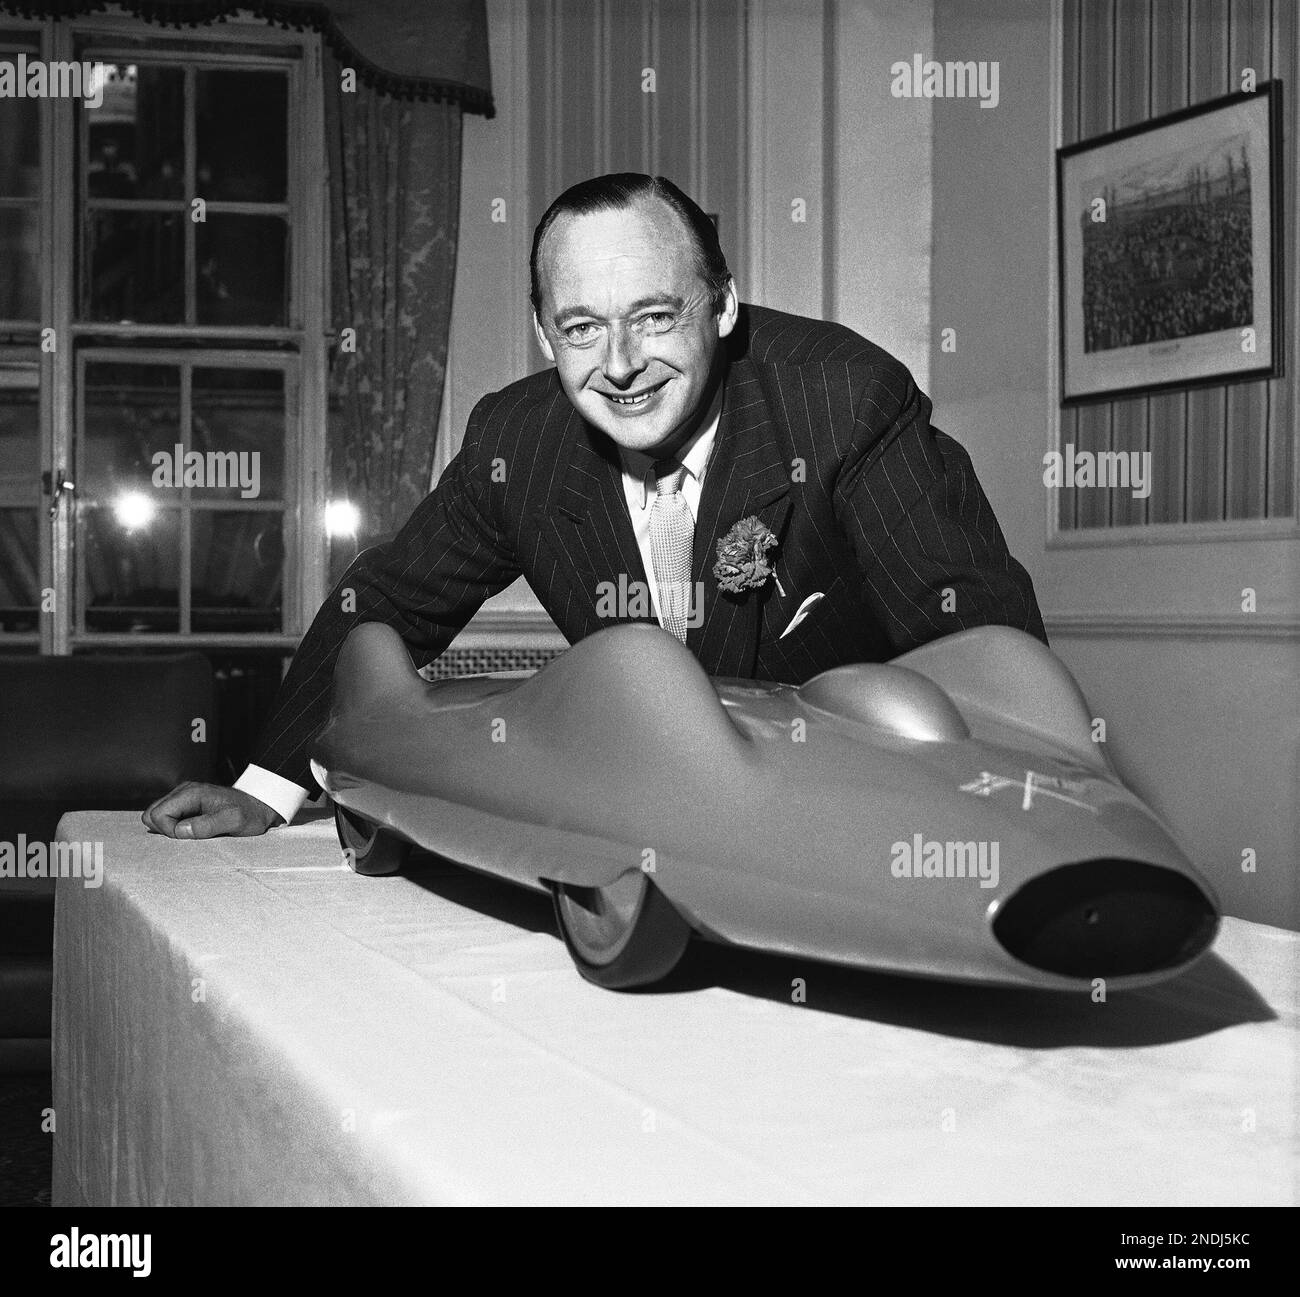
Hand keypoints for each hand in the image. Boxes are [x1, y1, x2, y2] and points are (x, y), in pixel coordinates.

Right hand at [142, 783, 282, 838]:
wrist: (261, 808)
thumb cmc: (250, 815)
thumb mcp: (234, 821)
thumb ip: (208, 825)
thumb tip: (180, 830)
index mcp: (191, 793)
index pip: (158, 814)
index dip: (168, 831)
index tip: (190, 836)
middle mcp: (184, 791)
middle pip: (151, 814)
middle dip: (165, 830)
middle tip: (190, 836)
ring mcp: (183, 797)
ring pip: (156, 816)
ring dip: (169, 830)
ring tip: (193, 834)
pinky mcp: (186, 805)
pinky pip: (167, 818)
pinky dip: (174, 828)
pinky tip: (192, 831)